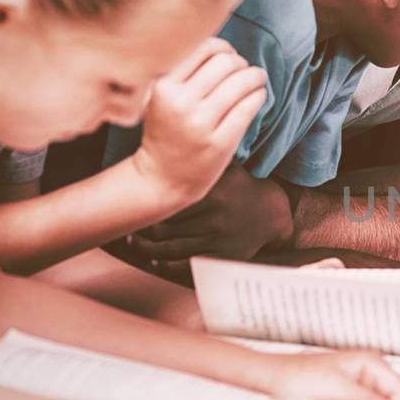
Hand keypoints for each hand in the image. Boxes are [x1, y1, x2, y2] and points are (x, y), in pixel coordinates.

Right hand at [132, 38, 267, 204]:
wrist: (162, 177)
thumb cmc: (166, 129)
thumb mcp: (159, 95)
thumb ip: (183, 71)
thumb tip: (223, 46)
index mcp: (162, 85)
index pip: (204, 48)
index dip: (223, 48)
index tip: (228, 56)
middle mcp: (180, 102)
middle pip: (226, 62)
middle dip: (241, 62)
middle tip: (244, 69)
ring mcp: (200, 124)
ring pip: (241, 82)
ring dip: (255, 76)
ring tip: (257, 79)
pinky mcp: (219, 142)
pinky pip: (249, 106)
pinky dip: (259, 95)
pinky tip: (258, 95)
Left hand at [132, 162, 293, 274]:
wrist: (271, 213)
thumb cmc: (240, 185)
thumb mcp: (226, 166)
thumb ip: (202, 155)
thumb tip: (169, 134)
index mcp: (213, 193)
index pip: (168, 202)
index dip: (146, 205)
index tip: (134, 203)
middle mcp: (215, 217)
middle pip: (163, 227)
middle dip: (142, 229)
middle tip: (129, 225)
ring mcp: (217, 239)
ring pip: (169, 249)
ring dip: (147, 248)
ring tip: (135, 241)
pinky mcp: (220, 257)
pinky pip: (185, 266)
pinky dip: (165, 265)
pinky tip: (155, 260)